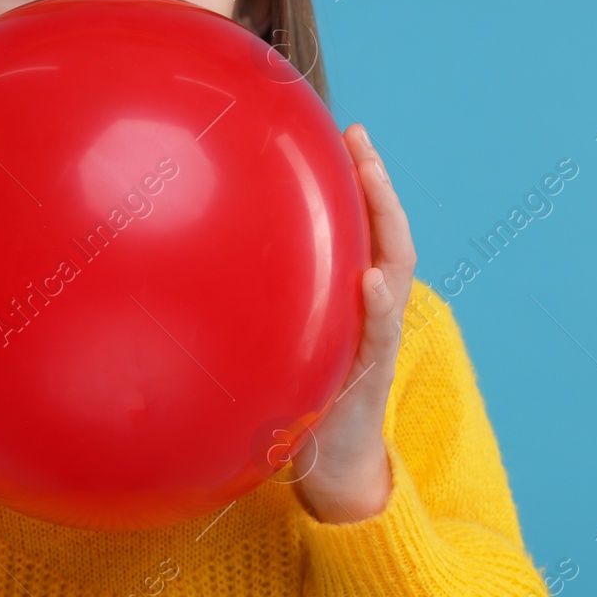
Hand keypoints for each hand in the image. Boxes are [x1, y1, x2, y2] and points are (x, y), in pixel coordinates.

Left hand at [293, 122, 416, 523]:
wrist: (332, 464)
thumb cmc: (301, 398)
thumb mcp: (284, 339)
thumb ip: (267, 299)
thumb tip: (203, 258)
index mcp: (354, 296)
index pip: (363, 226)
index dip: (359, 180)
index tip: (343, 132)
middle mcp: (373, 307)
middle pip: (387, 232)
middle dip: (377, 183)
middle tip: (358, 138)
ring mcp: (376, 336)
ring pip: (394, 269)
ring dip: (387, 222)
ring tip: (373, 180)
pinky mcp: (368, 371)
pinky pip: (378, 332)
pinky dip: (378, 303)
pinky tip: (372, 279)